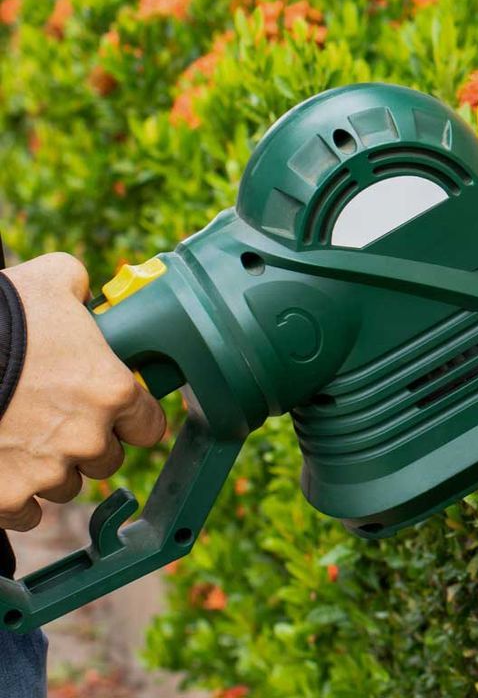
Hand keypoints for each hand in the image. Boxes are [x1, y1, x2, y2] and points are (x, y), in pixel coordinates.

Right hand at [0, 255, 168, 530]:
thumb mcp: (52, 280)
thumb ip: (82, 290)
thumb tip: (84, 291)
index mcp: (112, 391)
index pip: (149, 426)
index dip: (131, 418)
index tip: (113, 412)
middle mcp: (88, 438)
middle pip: (107, 459)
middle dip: (88, 443)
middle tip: (57, 419)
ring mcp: (46, 472)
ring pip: (65, 486)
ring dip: (52, 468)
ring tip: (23, 437)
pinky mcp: (5, 498)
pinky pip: (25, 512)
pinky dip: (16, 496)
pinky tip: (4, 468)